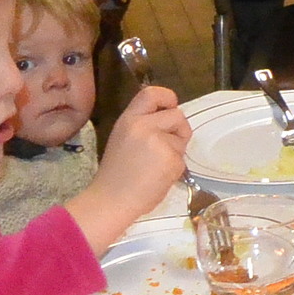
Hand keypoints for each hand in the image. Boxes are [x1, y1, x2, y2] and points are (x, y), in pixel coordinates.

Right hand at [67, 85, 190, 250]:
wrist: (111, 201)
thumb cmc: (117, 172)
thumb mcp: (124, 138)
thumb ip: (144, 125)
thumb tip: (169, 117)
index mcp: (128, 119)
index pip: (151, 93)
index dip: (167, 97)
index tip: (170, 107)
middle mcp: (143, 126)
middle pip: (177, 115)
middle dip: (178, 130)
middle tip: (163, 148)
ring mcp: (158, 142)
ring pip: (183, 137)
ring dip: (176, 150)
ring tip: (155, 165)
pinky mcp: (171, 160)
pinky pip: (183, 158)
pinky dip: (175, 168)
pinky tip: (158, 177)